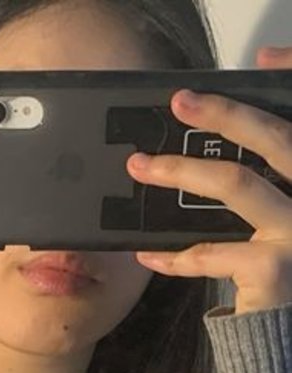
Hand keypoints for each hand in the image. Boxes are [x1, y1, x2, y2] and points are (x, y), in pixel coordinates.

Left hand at [127, 46, 291, 315]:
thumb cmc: (285, 269)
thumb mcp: (279, 222)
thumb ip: (262, 190)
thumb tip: (210, 161)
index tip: (259, 59)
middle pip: (274, 138)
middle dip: (225, 113)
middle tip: (180, 101)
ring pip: (234, 183)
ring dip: (180, 170)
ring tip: (139, 166)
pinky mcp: (274, 268)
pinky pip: (209, 252)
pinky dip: (174, 255)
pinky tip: (147, 254)